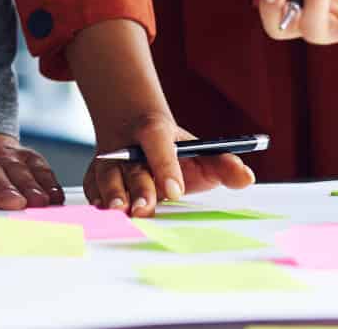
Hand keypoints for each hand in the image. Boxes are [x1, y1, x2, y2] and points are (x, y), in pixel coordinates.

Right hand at [83, 114, 253, 216]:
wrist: (132, 128)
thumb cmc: (173, 149)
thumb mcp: (199, 151)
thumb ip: (224, 164)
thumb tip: (246, 177)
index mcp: (155, 132)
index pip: (159, 142)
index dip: (166, 165)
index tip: (176, 191)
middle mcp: (129, 145)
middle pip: (132, 165)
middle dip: (138, 188)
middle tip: (144, 209)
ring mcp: (110, 159)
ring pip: (107, 174)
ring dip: (111, 193)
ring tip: (119, 210)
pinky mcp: (95, 173)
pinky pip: (91, 184)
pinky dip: (96, 197)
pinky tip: (102, 210)